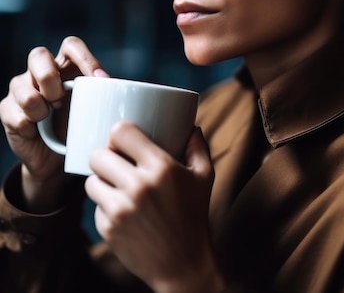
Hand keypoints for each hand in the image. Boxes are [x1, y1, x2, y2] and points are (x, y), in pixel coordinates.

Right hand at [0, 36, 108, 210]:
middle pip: (38, 54)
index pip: (71, 45)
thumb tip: (139, 96)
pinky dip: (28, 122)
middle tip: (62, 100)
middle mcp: (39, 72)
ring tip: (47, 116)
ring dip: (39, 104)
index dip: (86, 58)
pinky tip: (37, 128)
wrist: (56, 163)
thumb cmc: (80, 130)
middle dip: (50, 78)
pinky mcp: (7, 111)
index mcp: (64, 66)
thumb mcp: (97, 112)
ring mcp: (20, 89)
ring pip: (21, 84)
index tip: (101, 80)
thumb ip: (109, 99)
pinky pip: (14, 111)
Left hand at [85, 125, 224, 292]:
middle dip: (105, 157)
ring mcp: (121, 209)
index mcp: (162, 168)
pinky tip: (122, 212)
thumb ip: (198, 147)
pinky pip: (95, 207)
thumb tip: (192, 126)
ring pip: (90, 181)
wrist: (184, 266)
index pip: (121, 132)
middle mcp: (139, 186)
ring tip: (116, 186)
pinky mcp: (108, 229)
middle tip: (116, 163)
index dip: (119, 134)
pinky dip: (104, 207)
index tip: (123, 140)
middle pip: (99, 155)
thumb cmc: (194, 217)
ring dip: (100, 182)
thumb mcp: (204, 177)